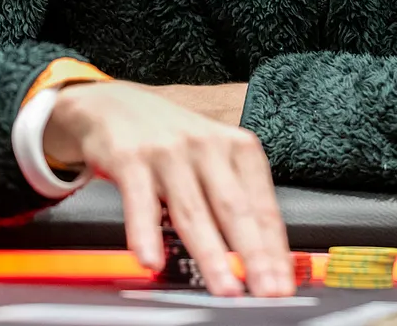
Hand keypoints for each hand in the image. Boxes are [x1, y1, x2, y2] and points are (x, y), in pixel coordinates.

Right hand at [46, 80, 290, 297]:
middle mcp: (207, 147)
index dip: (274, 249)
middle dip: (253, 255)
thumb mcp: (211, 157)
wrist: (114, 105)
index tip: (282, 283)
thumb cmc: (171, 140)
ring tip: (224, 288)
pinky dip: (146, 234)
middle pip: (234, 209)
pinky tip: (151, 260)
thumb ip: (232, 198)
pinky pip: (140, 202)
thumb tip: (257, 255)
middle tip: (265, 291)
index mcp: (236, 148)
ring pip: (193, 212)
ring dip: (210, 255)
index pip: (262, 206)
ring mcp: (168, 152)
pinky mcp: (130, 158)